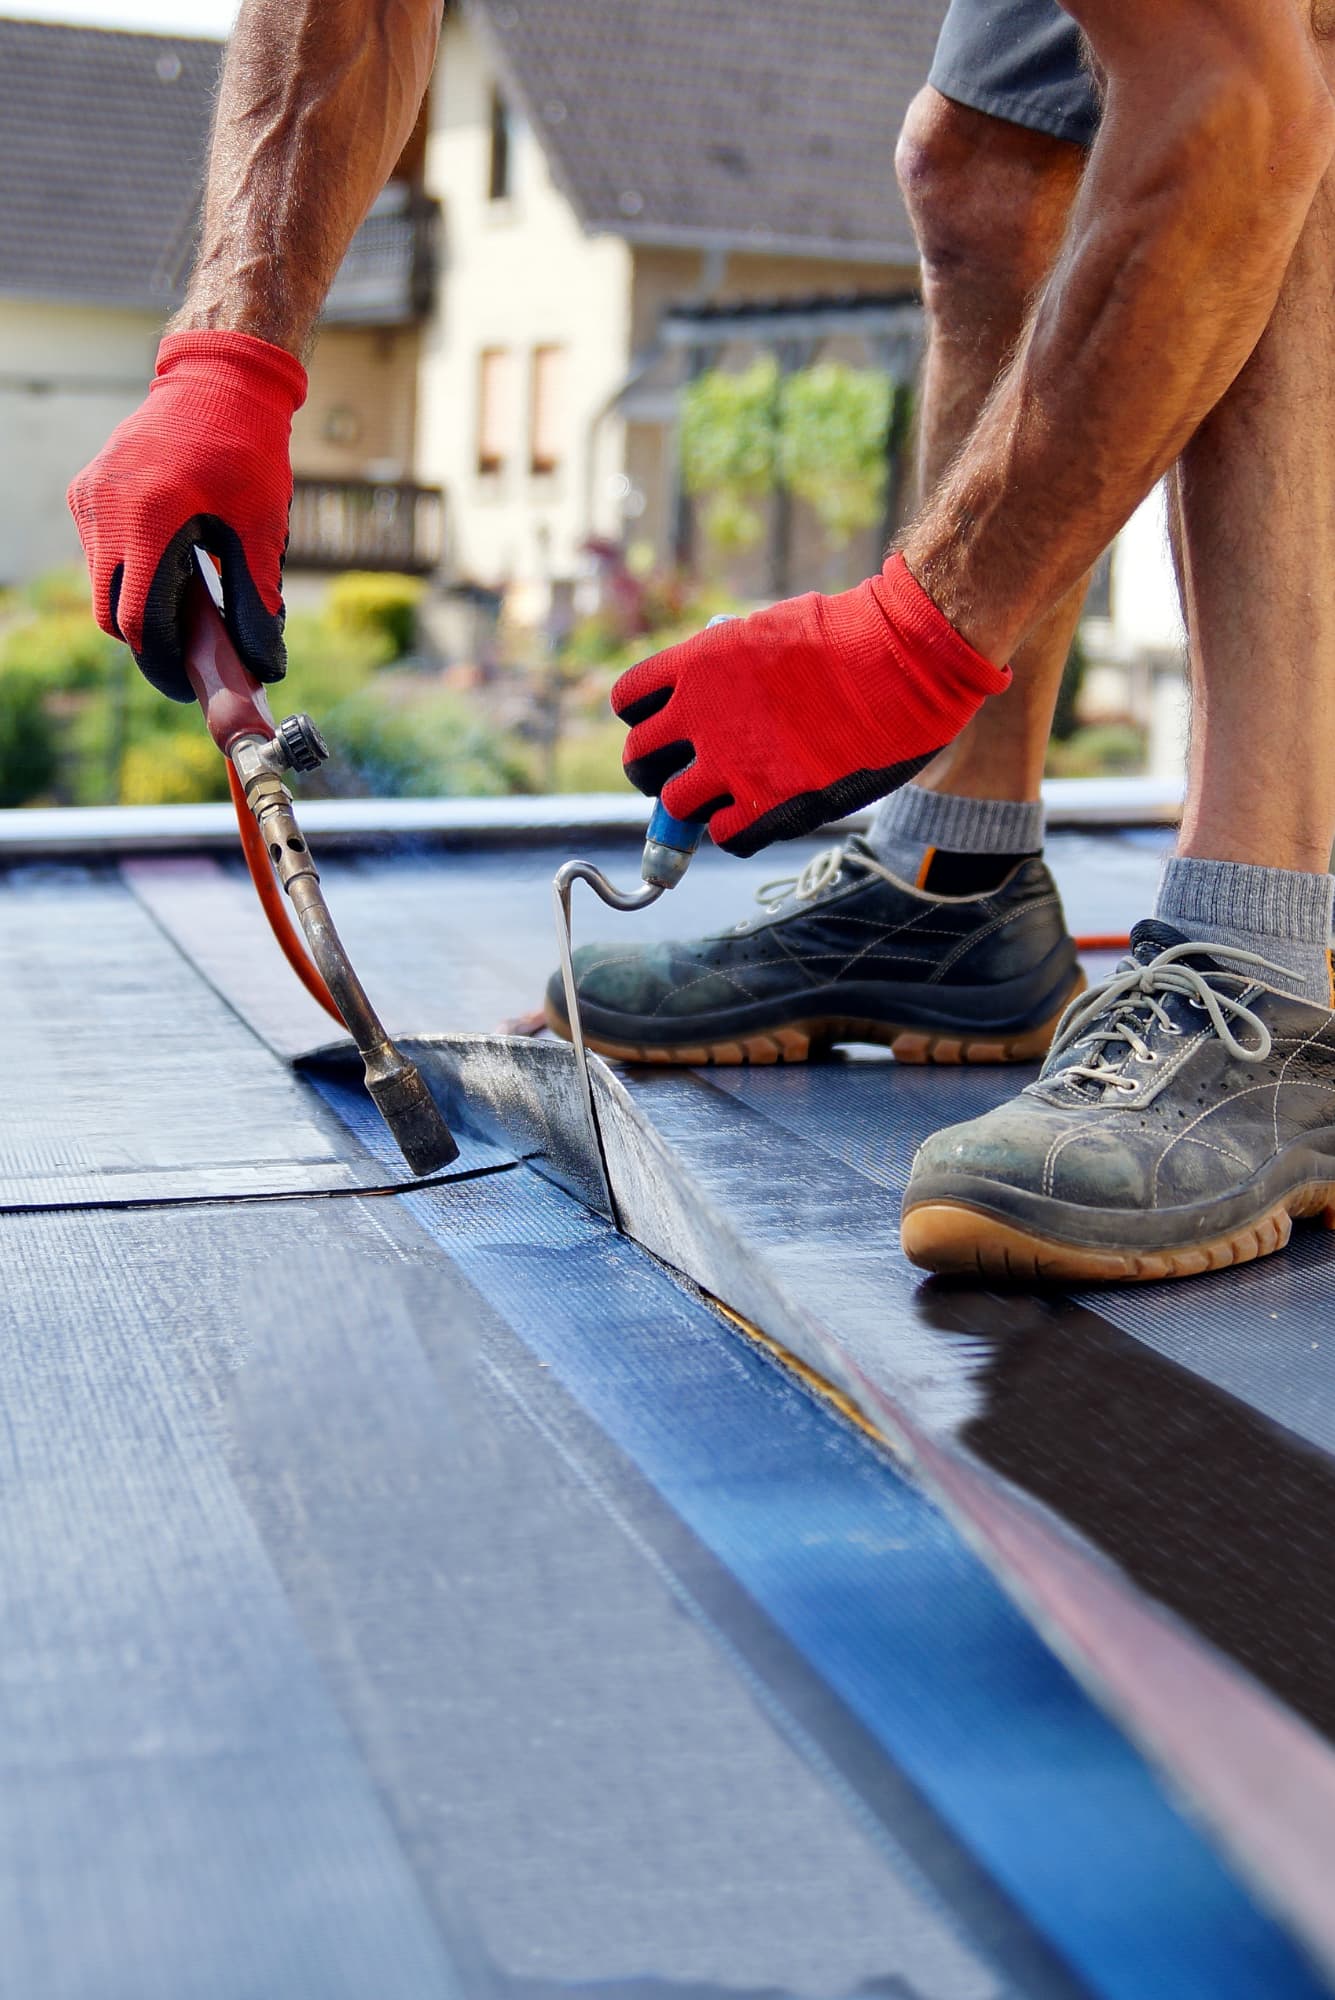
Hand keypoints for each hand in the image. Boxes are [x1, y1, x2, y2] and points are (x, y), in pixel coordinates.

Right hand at [67, 329, 306, 700]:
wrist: (218, 381)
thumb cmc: (247, 452)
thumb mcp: (260, 528)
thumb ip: (257, 600)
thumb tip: (265, 665)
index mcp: (150, 520)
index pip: (137, 620)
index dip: (161, 661)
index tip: (187, 682)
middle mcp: (106, 509)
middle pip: (109, 612)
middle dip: (146, 640)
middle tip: (188, 651)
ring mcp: (89, 498)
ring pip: (100, 585)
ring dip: (137, 604)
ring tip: (186, 599)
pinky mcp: (85, 490)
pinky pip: (97, 554)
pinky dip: (128, 571)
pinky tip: (169, 561)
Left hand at [611, 555, 1011, 856]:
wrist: (902, 662)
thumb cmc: (851, 638)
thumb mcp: (767, 632)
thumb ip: (727, 669)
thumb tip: (710, 697)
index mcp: (696, 664)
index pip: (628, 701)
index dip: (645, 718)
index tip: (667, 725)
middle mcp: (699, 715)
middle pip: (638, 760)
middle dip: (655, 770)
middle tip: (683, 773)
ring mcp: (730, 763)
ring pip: (675, 807)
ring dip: (695, 805)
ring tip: (727, 797)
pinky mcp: (767, 804)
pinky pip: (724, 836)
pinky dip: (735, 830)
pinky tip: (758, 814)